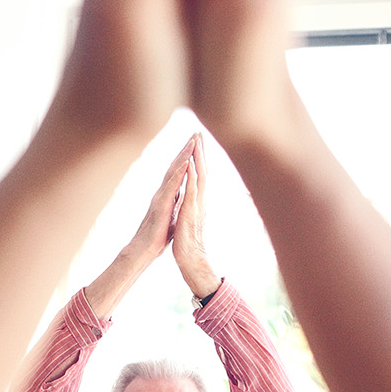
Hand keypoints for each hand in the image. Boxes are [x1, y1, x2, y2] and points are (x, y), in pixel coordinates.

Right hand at [124, 135, 196, 262]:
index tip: (196, 144)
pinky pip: (172, 186)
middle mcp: (163, 192)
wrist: (145, 249)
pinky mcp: (161, 205)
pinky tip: (186, 163)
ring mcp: (161, 197)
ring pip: (173, 172)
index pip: (178, 172)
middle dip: (185, 149)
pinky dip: (179, 173)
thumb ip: (174, 203)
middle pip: (175, 166)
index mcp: (167, 195)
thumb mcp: (170, 215)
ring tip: (193, 142)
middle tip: (196, 134)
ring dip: (183, 156)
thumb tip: (180, 197)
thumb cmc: (157, 235)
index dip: (186, 157)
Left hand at [172, 133, 218, 298]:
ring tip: (195, 142)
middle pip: (202, 171)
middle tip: (199, 132)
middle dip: (200, 151)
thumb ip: (191, 205)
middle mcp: (200, 200)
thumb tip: (191, 197)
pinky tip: (188, 164)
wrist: (190, 259)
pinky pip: (191, 191)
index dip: (198, 157)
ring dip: (197, 159)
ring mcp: (196, 205)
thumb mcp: (189, 217)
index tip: (197, 141)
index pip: (199, 174)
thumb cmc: (188, 240)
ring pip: (199, 177)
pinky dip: (190, 176)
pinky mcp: (190, 212)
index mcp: (198, 200)